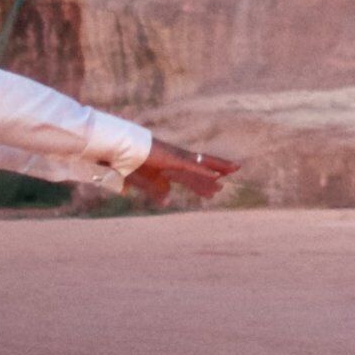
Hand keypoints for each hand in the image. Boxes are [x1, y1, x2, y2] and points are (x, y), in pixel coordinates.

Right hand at [124, 145, 239, 204]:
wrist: (118, 152)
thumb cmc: (128, 165)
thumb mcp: (145, 184)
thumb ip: (157, 192)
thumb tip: (167, 201)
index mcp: (169, 168)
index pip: (191, 177)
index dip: (202, 185)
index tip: (214, 193)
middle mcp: (176, 161)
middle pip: (201, 167)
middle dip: (217, 171)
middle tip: (234, 172)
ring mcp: (176, 158)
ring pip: (203, 162)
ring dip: (219, 166)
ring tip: (236, 168)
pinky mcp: (173, 158)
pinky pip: (193, 166)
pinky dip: (205, 171)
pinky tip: (217, 175)